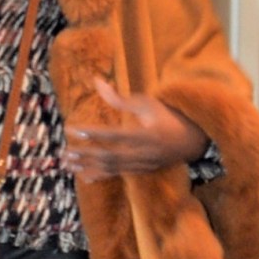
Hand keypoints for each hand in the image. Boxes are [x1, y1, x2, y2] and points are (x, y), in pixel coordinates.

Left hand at [63, 77, 207, 180]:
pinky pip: (118, 175)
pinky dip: (100, 175)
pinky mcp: (142, 171)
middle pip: (110, 156)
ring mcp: (143, 165)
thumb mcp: (146, 103)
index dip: (92, 133)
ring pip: (111, 168)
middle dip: (85, 155)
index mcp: (146, 134)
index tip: (73, 129)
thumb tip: (96, 81)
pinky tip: (83, 176)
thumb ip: (119, 97)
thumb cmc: (167, 115)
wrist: (193, 140)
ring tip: (67, 164)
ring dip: (88, 166)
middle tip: (65, 152)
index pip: (114, 135)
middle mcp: (144, 153)